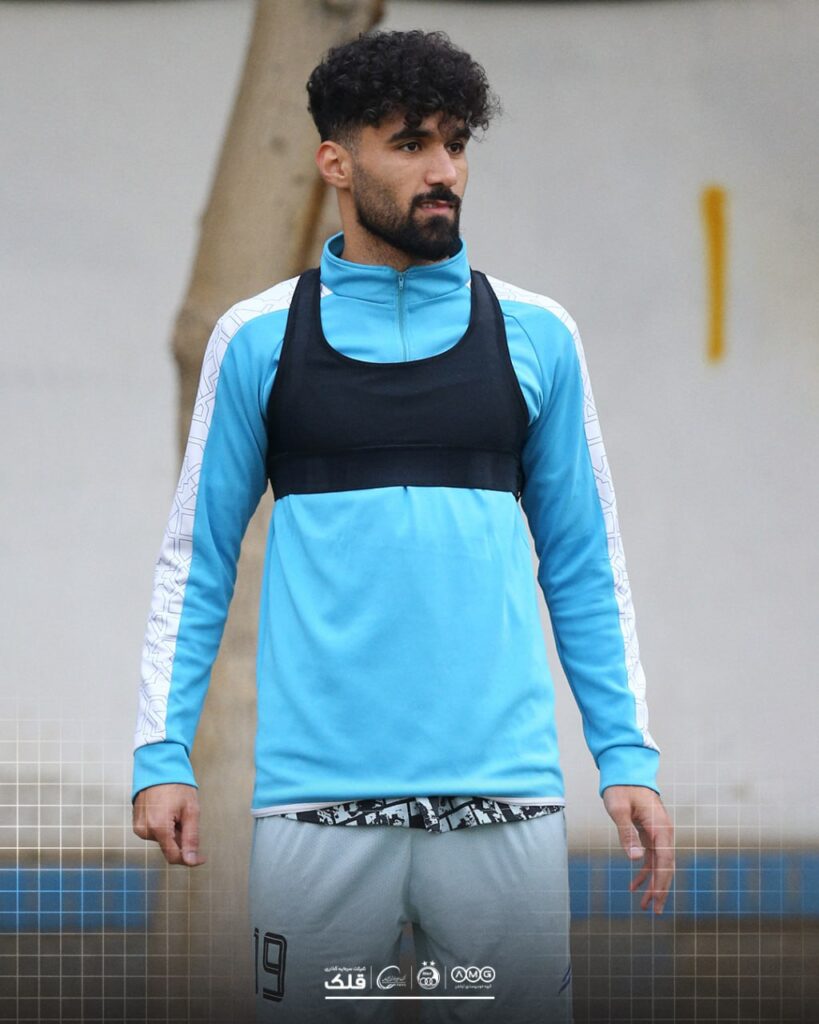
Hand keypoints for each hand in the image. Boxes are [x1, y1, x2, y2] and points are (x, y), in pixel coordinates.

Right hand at [132, 783, 205, 866]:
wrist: (159, 767)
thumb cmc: (177, 786)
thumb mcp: (191, 811)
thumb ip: (191, 838)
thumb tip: (192, 862)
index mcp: (158, 827)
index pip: (174, 856)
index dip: (190, 858)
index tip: (202, 857)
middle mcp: (145, 830)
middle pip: (168, 847)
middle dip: (180, 838)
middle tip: (186, 817)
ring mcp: (139, 827)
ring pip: (162, 840)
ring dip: (172, 831)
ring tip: (175, 810)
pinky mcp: (137, 823)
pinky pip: (154, 832)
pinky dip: (163, 827)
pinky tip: (166, 811)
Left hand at [602, 784, 673, 913]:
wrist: (626, 769)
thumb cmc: (621, 787)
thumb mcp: (619, 809)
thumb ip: (627, 833)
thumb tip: (636, 860)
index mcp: (660, 827)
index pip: (664, 861)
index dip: (660, 882)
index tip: (655, 900)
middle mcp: (664, 832)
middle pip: (666, 866)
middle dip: (660, 889)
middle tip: (654, 911)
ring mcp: (658, 833)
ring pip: (659, 864)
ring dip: (652, 883)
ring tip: (644, 905)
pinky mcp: (650, 832)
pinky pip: (651, 856)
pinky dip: (645, 871)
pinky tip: (635, 884)